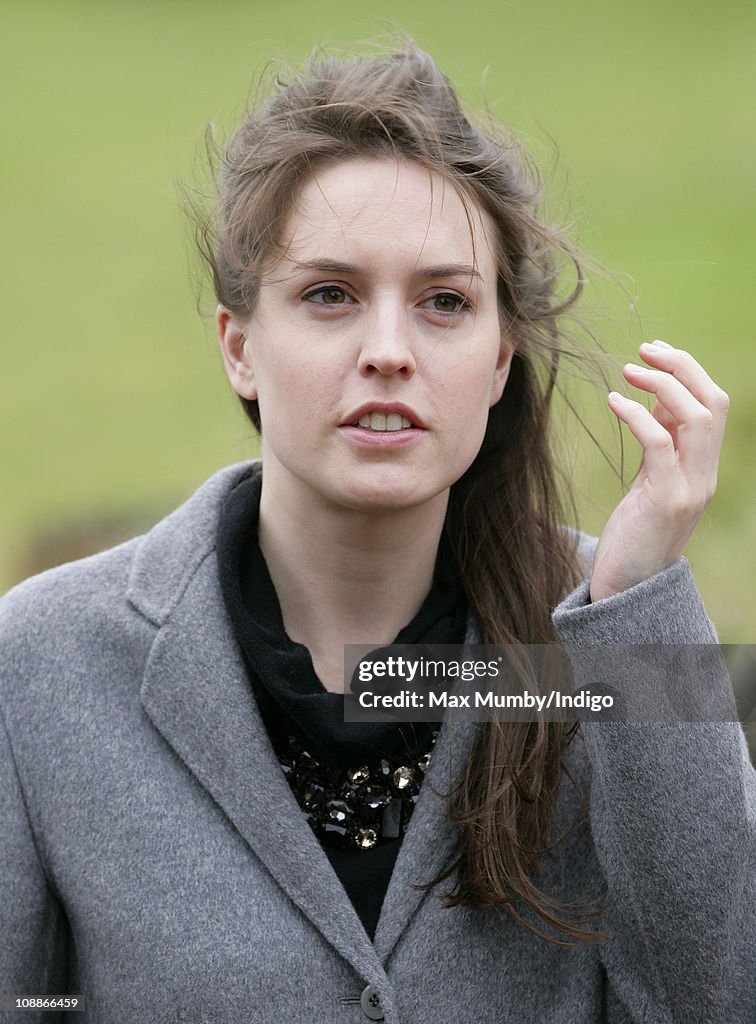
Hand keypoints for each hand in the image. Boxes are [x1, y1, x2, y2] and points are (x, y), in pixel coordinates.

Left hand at [590, 340, 728, 601]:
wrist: (629, 585)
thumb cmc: (636, 530)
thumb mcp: (653, 479)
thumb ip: (662, 443)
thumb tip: (655, 398)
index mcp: (704, 465)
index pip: (713, 404)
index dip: (688, 371)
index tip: (654, 352)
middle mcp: (705, 474)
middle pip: (713, 402)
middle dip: (682, 367)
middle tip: (645, 350)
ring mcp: (691, 488)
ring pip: (697, 419)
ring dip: (663, 386)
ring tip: (628, 371)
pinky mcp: (666, 501)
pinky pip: (659, 445)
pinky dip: (637, 416)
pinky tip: (613, 402)